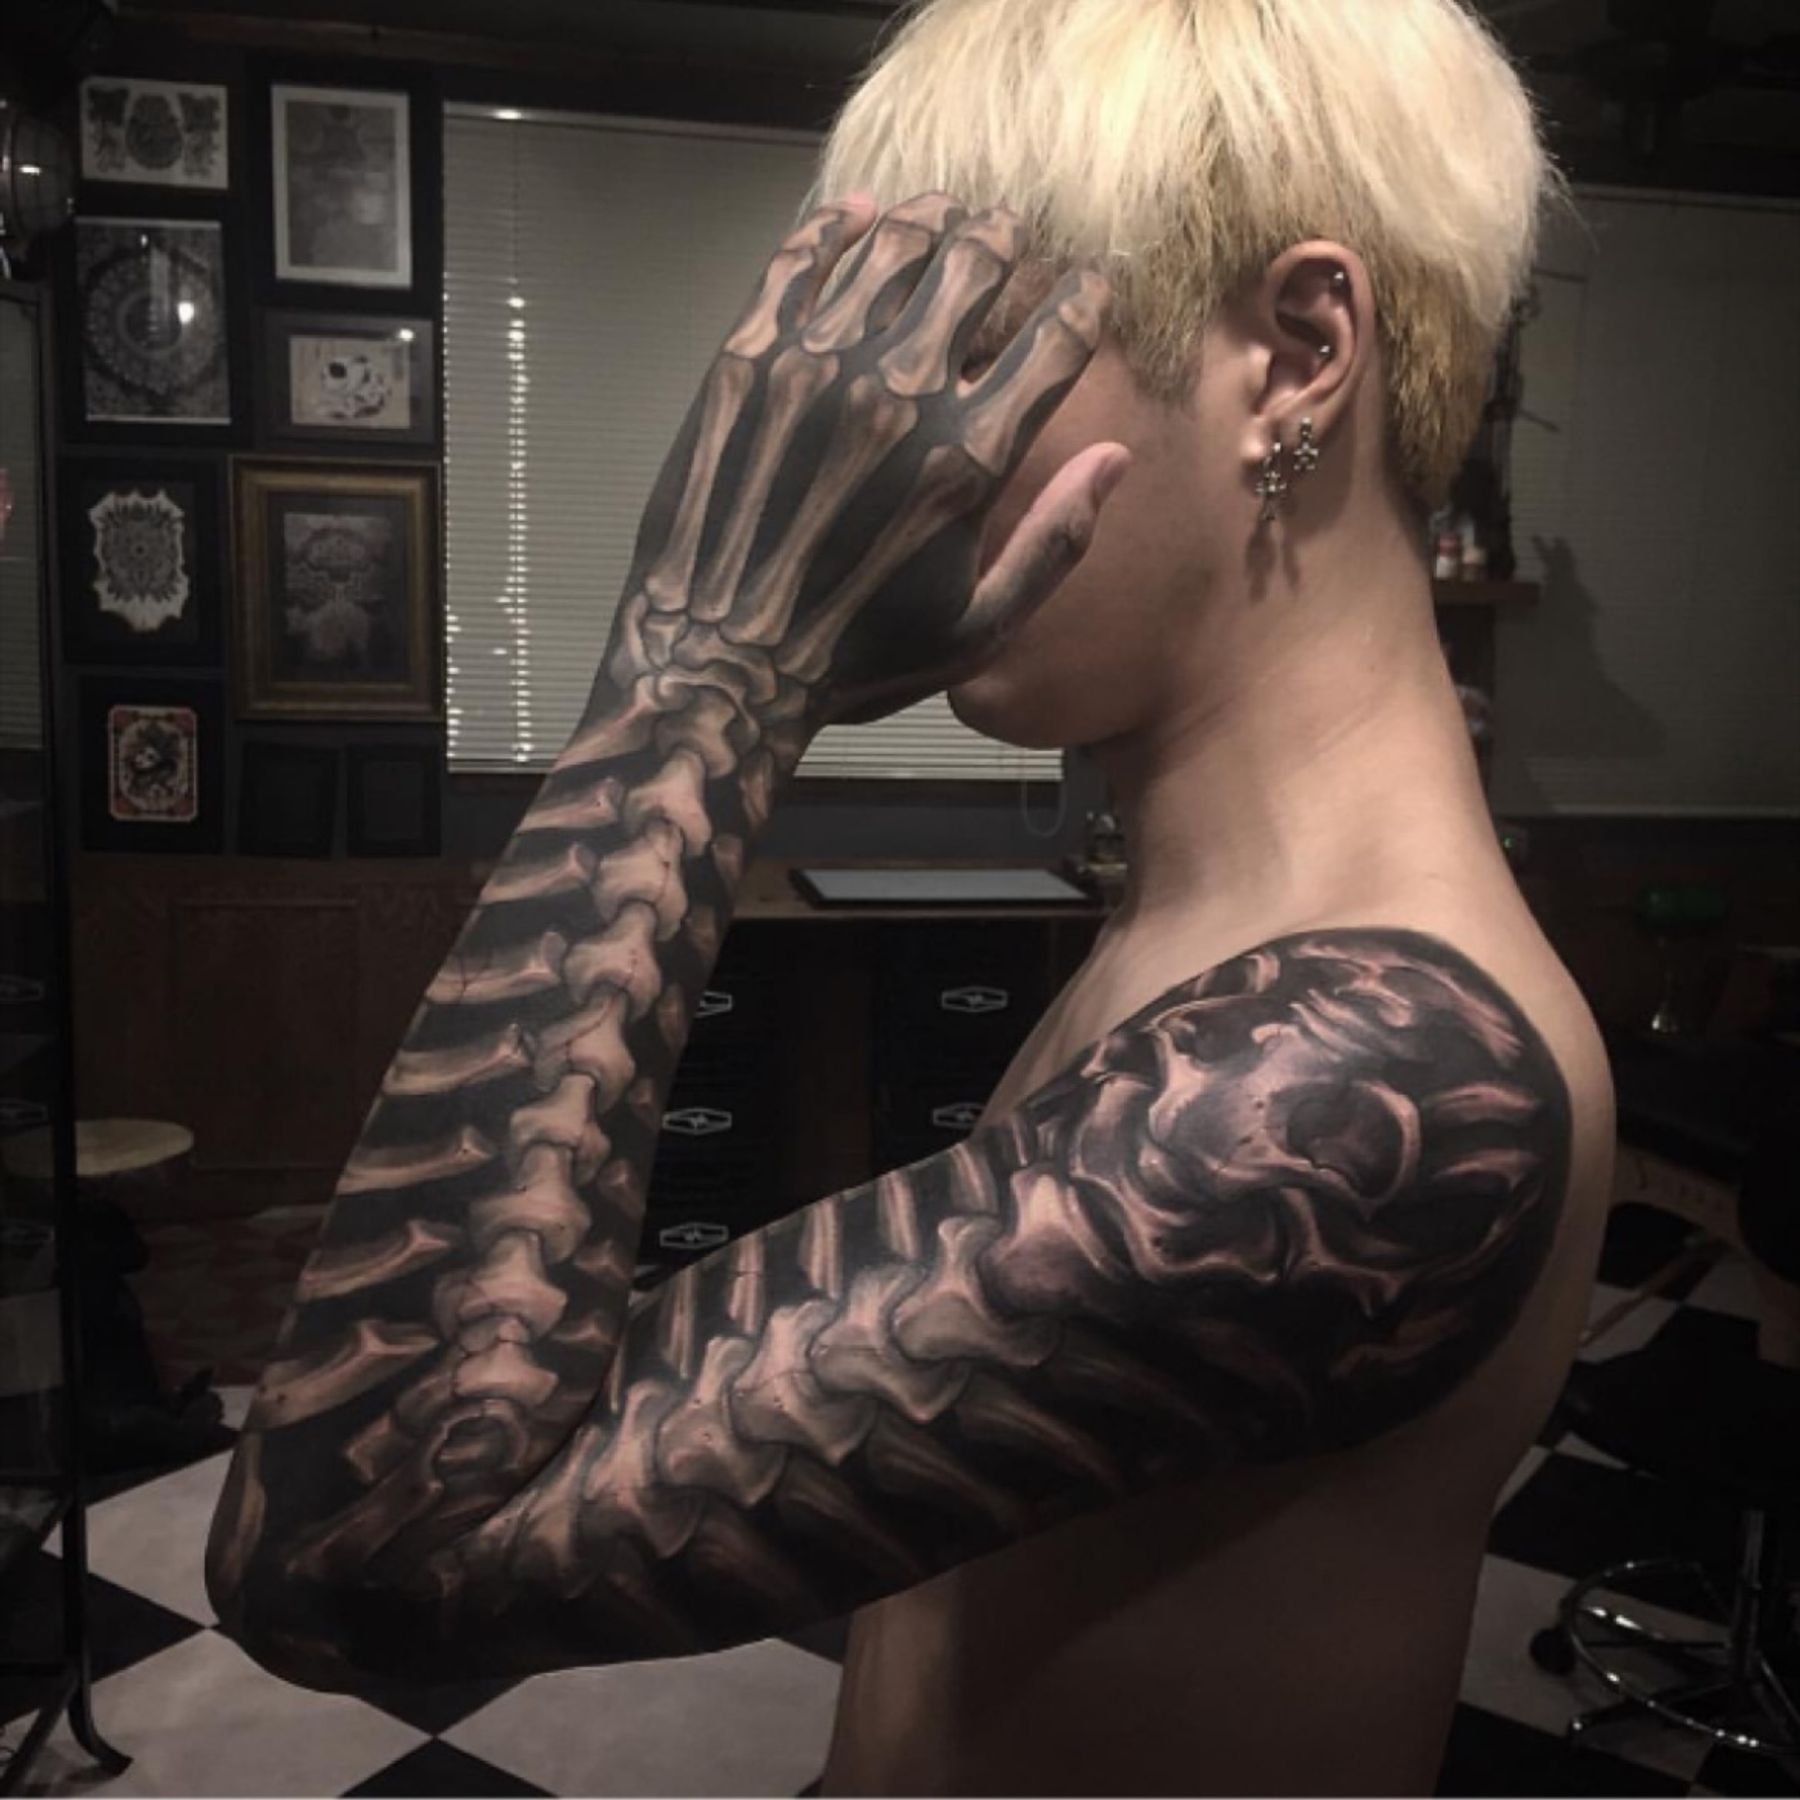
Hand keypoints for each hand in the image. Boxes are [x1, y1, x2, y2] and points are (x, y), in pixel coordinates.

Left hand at [604, 191, 1129, 737]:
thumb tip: (1113, 457)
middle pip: (974, 267)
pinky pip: (798, 262)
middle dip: (1006, 241)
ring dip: (929, 222)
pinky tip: (855, 215)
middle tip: (1011, 235)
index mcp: (967, 458)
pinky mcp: (746, 360)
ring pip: (890, 249)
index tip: (1095, 282)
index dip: (1086, 298)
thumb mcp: (979, 627)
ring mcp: (816, 367)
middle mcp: (899, 393)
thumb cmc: (856, 662)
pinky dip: (834, 228)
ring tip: (942, 217)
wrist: (720, 665)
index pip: (1055, 340)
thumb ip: (1053, 541)